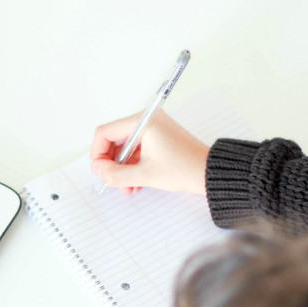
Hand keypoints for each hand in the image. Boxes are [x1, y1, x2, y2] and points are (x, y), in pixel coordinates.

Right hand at [90, 109, 208, 194]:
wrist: (210, 173)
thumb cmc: (185, 169)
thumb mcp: (144, 175)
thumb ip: (116, 174)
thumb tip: (98, 170)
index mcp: (143, 122)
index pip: (105, 132)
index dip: (98, 153)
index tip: (100, 170)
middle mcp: (146, 121)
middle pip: (113, 140)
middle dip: (111, 163)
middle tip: (112, 179)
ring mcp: (153, 129)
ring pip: (124, 148)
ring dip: (122, 168)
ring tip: (126, 186)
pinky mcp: (158, 138)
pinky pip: (136, 150)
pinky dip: (132, 165)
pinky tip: (135, 183)